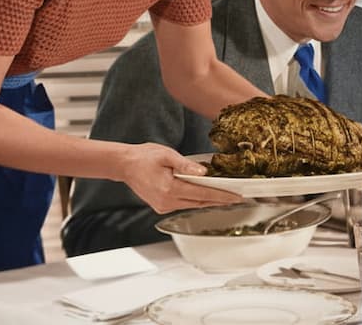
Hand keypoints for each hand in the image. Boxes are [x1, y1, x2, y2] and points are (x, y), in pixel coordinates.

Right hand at [120, 143, 241, 213]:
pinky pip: (183, 204)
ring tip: (225, 196)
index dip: (221, 196)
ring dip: (208, 201)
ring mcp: (163, 206)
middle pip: (200, 202)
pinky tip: (205, 195)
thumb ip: (186, 165)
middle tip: (237, 198)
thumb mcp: (167, 155)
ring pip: (192, 205)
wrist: (124, 165)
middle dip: (219, 200)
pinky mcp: (161, 206)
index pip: (202, 194)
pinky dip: (196, 200)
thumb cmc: (144, 157)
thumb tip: (204, 173)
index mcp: (169, 189)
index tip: (236, 197)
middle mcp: (166, 201)